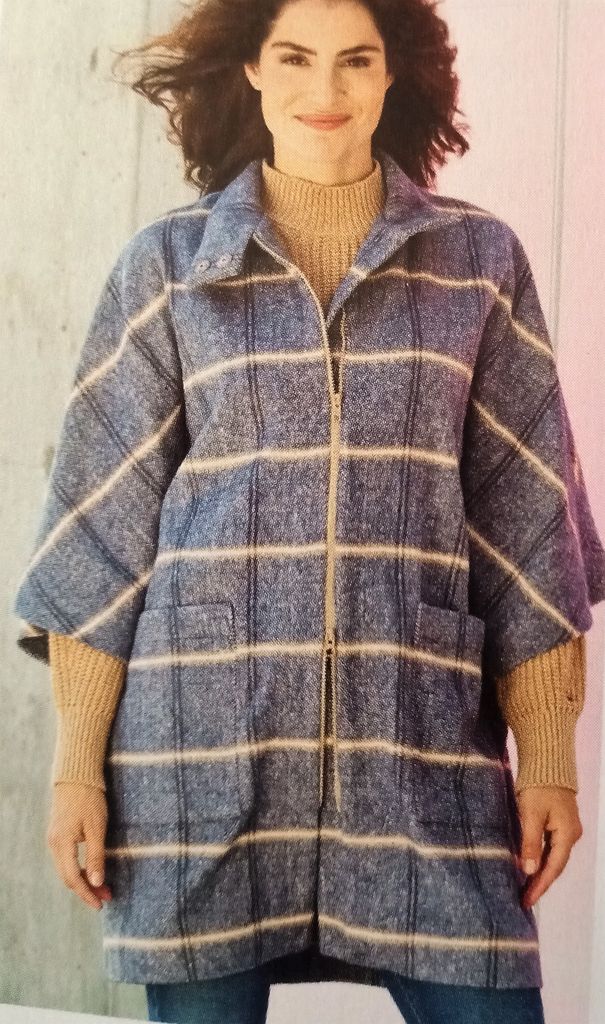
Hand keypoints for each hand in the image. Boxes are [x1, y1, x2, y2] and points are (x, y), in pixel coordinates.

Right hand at [46, 781, 112, 910]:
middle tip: (107, 896)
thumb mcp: (97, 827)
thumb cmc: (89, 799)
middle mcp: (54, 844)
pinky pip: (67, 860)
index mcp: (62, 843)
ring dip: (84, 880)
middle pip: (68, 877)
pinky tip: (92, 871)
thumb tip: (97, 882)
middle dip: (87, 889)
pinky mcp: (58, 836)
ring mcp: (54, 840)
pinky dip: (79, 869)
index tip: (100, 904)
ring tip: (103, 887)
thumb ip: (96, 855)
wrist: (76, 777)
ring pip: (67, 869)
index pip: (73, 878)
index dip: (87, 893)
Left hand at [515, 785, 582, 908]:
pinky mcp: (559, 822)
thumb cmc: (538, 786)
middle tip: (524, 900)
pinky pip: (550, 847)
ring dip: (539, 872)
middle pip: (555, 865)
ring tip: (524, 888)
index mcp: (567, 835)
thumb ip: (530, 843)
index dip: (540, 886)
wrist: (547, 762)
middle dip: (540, 883)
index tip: (526, 901)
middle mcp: (570, 835)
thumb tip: (528, 870)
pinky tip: (529, 865)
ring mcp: (566, 828)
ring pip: (552, 856)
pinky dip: (540, 858)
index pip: (553, 868)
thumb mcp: (531, 814)